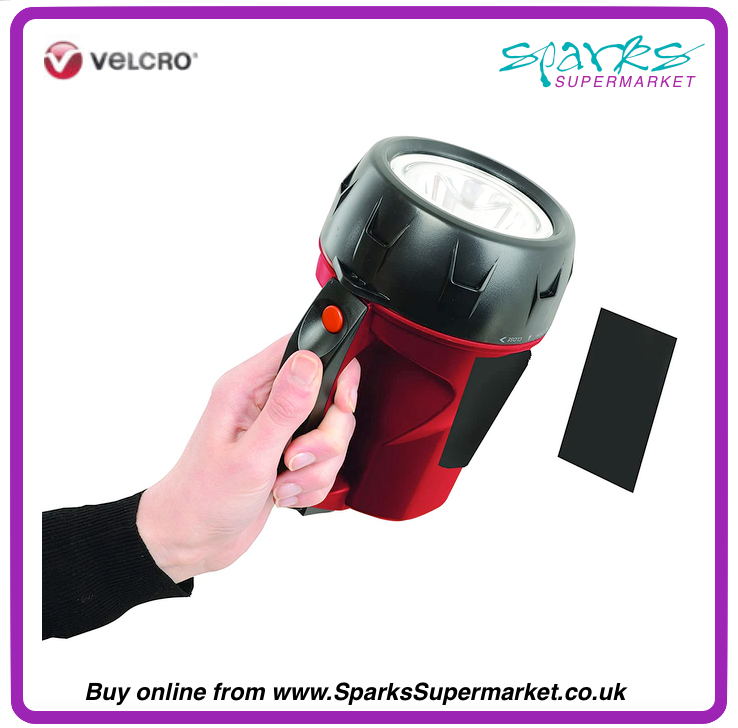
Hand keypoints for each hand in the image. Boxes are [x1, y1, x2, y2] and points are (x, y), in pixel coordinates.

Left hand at [136, 335, 359, 582]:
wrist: (192, 540)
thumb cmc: (202, 498)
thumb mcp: (249, 455)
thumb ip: (284, 409)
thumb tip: (309, 362)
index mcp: (246, 387)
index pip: (302, 350)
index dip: (333, 370)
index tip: (341, 403)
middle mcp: (264, 402)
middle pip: (328, 397)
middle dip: (324, 438)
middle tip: (294, 459)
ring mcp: (278, 429)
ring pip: (331, 433)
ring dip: (316, 467)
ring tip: (282, 482)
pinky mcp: (289, 453)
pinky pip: (325, 459)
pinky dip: (313, 482)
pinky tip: (284, 492)